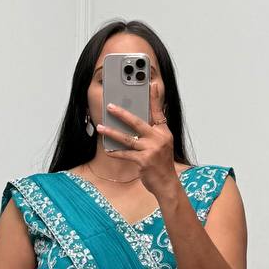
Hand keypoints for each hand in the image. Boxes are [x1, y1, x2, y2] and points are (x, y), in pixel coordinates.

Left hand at [96, 78, 179, 199]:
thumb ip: (153, 131)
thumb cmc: (162, 164)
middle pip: (138, 122)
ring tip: (101, 127)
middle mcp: (159, 138)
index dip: (155, 98)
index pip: (158, 112)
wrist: (167, 183)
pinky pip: (125, 154)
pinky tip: (107, 149)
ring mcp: (151, 150)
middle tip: (110, 106)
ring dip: (112, 132)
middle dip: (122, 113)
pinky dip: (115, 152)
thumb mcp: (162, 144)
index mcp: (164, 132)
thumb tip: (138, 121)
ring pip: (128, 138)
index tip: (151, 84)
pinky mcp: (143, 161)